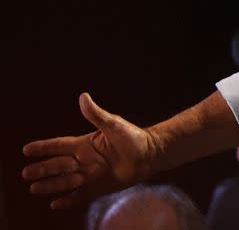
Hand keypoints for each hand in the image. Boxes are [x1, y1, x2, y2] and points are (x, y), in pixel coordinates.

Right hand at [22, 93, 155, 208]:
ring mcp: (91, 174)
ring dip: (50, 185)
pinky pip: (80, 195)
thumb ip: (96, 114)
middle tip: (25, 173)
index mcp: (85, 144)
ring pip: (65, 181)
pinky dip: (68, 200)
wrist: (150, 154)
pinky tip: (55, 204)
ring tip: (33, 188)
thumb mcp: (113, 124)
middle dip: (42, 169)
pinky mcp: (99, 187)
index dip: (43, 147)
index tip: (26, 149)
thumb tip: (83, 96)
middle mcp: (84, 160)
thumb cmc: (133, 137)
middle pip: (58, 165)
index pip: (58, 145)